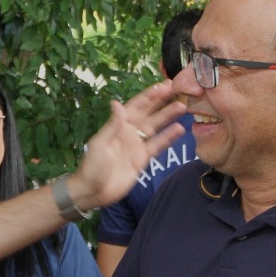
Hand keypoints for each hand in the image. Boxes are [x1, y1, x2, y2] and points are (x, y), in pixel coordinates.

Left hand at [67, 80, 188, 208]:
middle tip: (178, 90)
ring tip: (183, 107)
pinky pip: (158, 145)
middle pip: (149, 113)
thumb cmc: (92, 166)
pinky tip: (180, 129)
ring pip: (156, 126)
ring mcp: (136, 145)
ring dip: (168, 116)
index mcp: (118, 125)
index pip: (136, 106)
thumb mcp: (100, 143)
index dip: (150, 96)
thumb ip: (112, 125)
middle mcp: (129, 132)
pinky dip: (168, 137)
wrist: (93, 191)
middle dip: (162, 101)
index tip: (164, 85)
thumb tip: (117, 103)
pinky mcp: (142, 158)